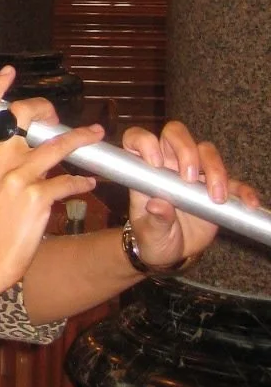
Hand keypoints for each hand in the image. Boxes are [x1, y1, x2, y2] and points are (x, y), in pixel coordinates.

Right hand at [0, 67, 102, 296]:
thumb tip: (21, 148)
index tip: (9, 72)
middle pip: (24, 114)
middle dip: (46, 109)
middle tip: (57, 117)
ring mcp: (16, 177)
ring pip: (57, 143)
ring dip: (82, 138)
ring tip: (95, 135)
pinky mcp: (36, 198)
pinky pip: (68, 180)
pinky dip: (81, 181)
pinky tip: (88, 183)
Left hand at [121, 120, 260, 271]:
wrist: (171, 251)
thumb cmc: (152, 236)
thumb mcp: (148, 233)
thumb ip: (154, 220)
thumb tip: (157, 205)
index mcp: (147, 172)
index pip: (138, 139)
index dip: (145, 142)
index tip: (155, 163)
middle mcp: (169, 166)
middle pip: (176, 134)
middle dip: (185, 149)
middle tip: (188, 177)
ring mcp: (194, 175)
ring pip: (206, 151)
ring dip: (214, 170)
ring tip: (216, 198)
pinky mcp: (217, 189)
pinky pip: (233, 182)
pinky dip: (242, 190)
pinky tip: (247, 202)